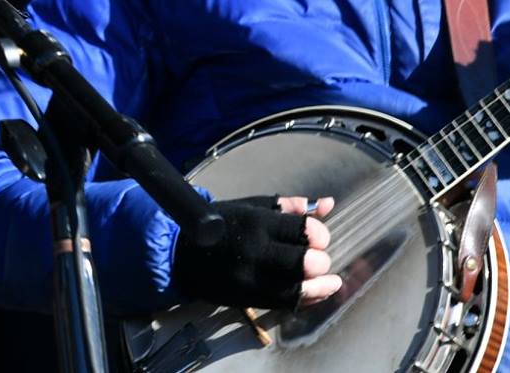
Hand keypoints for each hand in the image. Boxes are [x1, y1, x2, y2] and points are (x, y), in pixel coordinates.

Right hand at [171, 195, 339, 309]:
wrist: (179, 254)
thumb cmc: (218, 225)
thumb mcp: (249, 207)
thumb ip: (289, 206)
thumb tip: (328, 205)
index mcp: (255, 222)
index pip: (304, 230)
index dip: (318, 235)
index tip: (316, 237)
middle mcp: (254, 251)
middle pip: (306, 263)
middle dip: (320, 262)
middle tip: (318, 260)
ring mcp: (251, 279)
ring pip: (299, 289)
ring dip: (320, 286)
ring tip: (330, 281)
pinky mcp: (248, 299)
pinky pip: (286, 304)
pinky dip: (307, 300)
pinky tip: (316, 292)